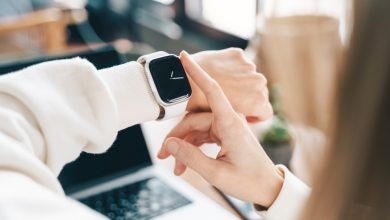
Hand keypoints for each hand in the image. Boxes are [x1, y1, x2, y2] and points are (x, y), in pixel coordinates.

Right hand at [158, 51, 283, 206]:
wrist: (267, 188)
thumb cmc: (248, 181)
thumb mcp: (216, 173)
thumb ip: (191, 157)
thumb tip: (170, 144)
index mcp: (231, 124)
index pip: (212, 90)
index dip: (197, 72)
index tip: (184, 57)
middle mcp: (229, 121)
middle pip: (194, 120)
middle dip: (176, 138)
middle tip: (162, 155)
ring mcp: (227, 127)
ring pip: (196, 129)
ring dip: (183, 147)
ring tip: (175, 167)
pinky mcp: (226, 134)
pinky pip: (203, 136)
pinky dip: (193, 149)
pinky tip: (184, 164)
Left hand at [189, 48, 272, 121]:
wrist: (184, 82)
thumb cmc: (202, 107)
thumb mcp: (226, 120)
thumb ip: (241, 116)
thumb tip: (243, 116)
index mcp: (258, 102)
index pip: (265, 111)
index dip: (254, 115)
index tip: (242, 114)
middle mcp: (259, 82)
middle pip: (259, 92)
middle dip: (248, 96)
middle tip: (229, 100)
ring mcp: (248, 66)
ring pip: (249, 77)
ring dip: (241, 81)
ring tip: (222, 86)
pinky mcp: (237, 54)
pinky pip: (239, 63)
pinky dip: (232, 67)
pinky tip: (218, 73)